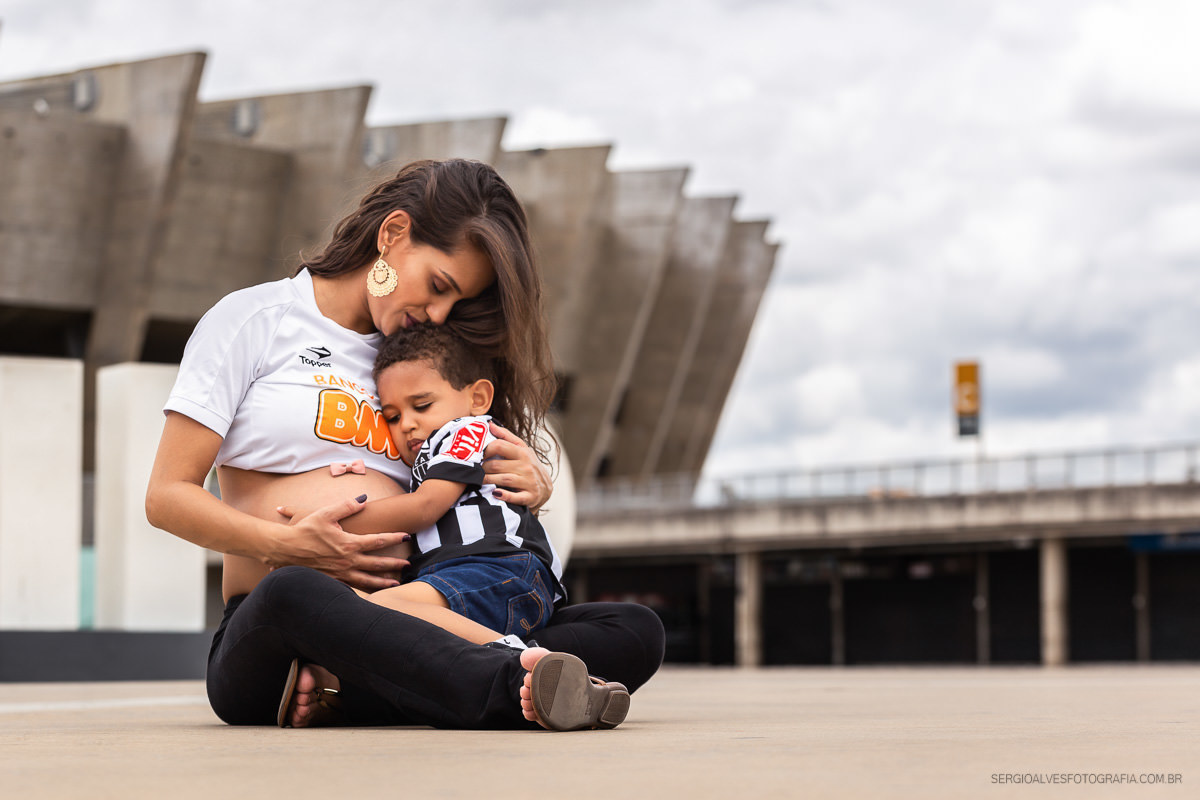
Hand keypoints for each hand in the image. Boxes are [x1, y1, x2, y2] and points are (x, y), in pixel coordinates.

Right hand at [272, 495, 409, 590]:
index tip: (406, 536)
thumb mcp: (326, 513)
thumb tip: (363, 499)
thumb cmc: (304, 530)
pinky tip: (370, 592)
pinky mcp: (331, 581)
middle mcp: (347, 561)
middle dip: (394, 564)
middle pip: (377, 564)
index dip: (394, 538)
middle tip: (408, 564)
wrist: (284, 549)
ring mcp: (340, 573)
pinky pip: (352, 587)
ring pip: (367, 580)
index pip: (377, 540)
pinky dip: (364, 590)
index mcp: (348, 544)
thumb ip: (346, 506)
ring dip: (382, 582)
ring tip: (395, 583)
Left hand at [484, 421, 553, 511]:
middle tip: (476, 471)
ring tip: (480, 481)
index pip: (499, 446)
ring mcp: (529, 482)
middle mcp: (526, 466)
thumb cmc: (529, 466)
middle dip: (483, 468)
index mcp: (522, 452)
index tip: (477, 456)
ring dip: (488, 480)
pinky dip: (504, 495)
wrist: (546, 488)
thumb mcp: (521, 449)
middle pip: (497, 465)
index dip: (484, 450)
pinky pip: (515, 497)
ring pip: (504, 479)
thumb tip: (490, 425)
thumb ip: (506, 436)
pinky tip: (495, 493)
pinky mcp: (530, 496)